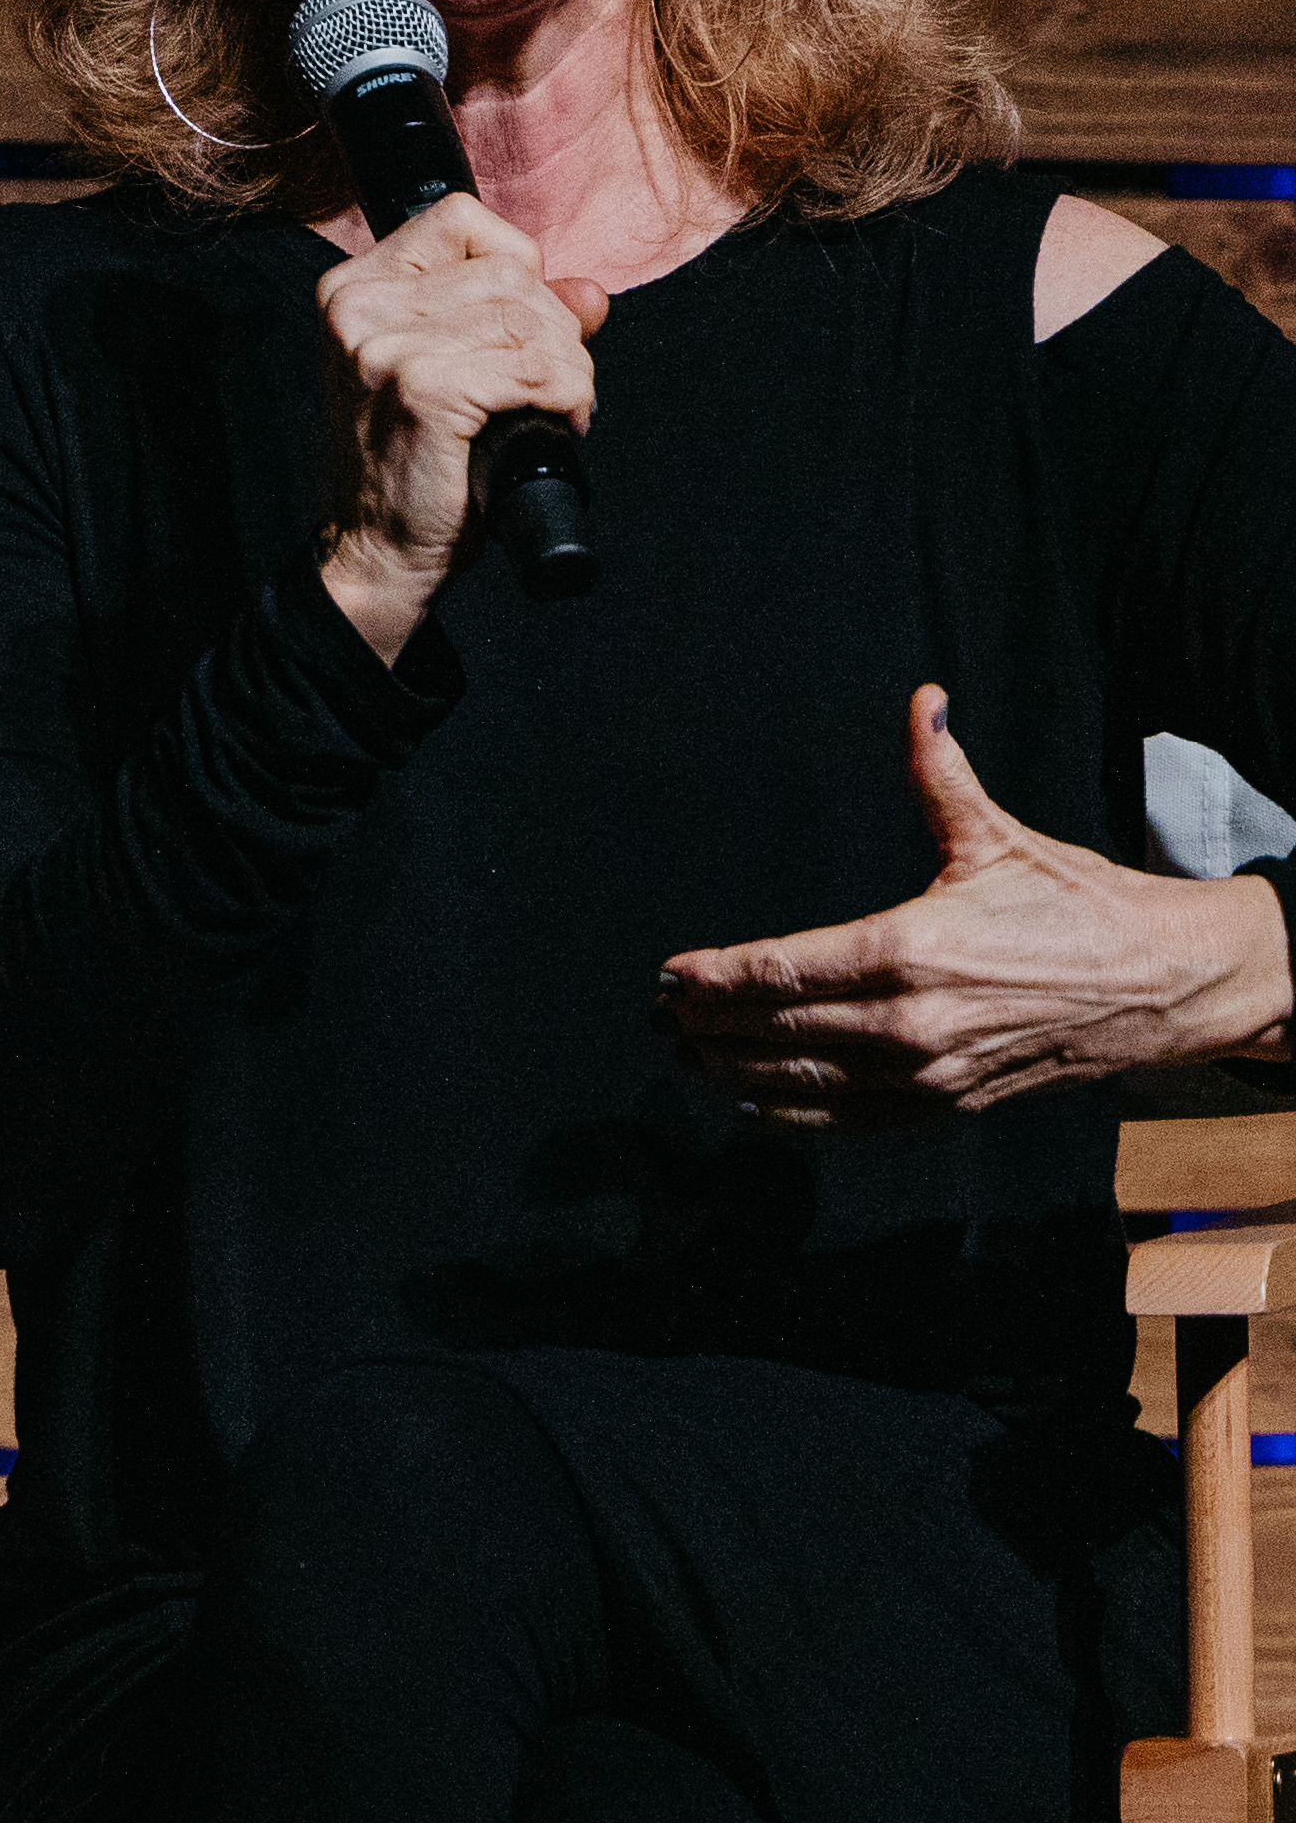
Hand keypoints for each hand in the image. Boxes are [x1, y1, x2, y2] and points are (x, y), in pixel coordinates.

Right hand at [313, 192, 608, 657]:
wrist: (374, 553)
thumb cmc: (409, 467)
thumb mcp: (449, 373)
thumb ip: (515, 319)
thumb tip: (589, 294)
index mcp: (350, 291)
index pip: (458, 219)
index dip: (514, 262)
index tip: (522, 323)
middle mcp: (357, 309)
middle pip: (508, 271)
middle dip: (555, 328)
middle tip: (553, 384)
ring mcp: (385, 348)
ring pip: (530, 317)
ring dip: (567, 366)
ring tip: (557, 407)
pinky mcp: (424, 389)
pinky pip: (536, 367)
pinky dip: (566, 395)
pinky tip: (556, 424)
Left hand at [658, 687, 1294, 1122]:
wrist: (1166, 981)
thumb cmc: (1080, 904)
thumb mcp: (1000, 837)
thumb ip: (940, 775)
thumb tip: (921, 700)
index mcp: (909, 949)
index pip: (780, 971)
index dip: (713, 977)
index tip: (668, 975)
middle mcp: (906, 1022)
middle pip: (773, 1031)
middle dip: (704, 1025)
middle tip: (656, 1017)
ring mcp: (923, 1075)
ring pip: (797, 1082)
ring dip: (729, 1072)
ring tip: (682, 1057)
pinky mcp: (943, 1107)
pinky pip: (844, 1122)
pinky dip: (788, 1116)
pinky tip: (747, 1105)